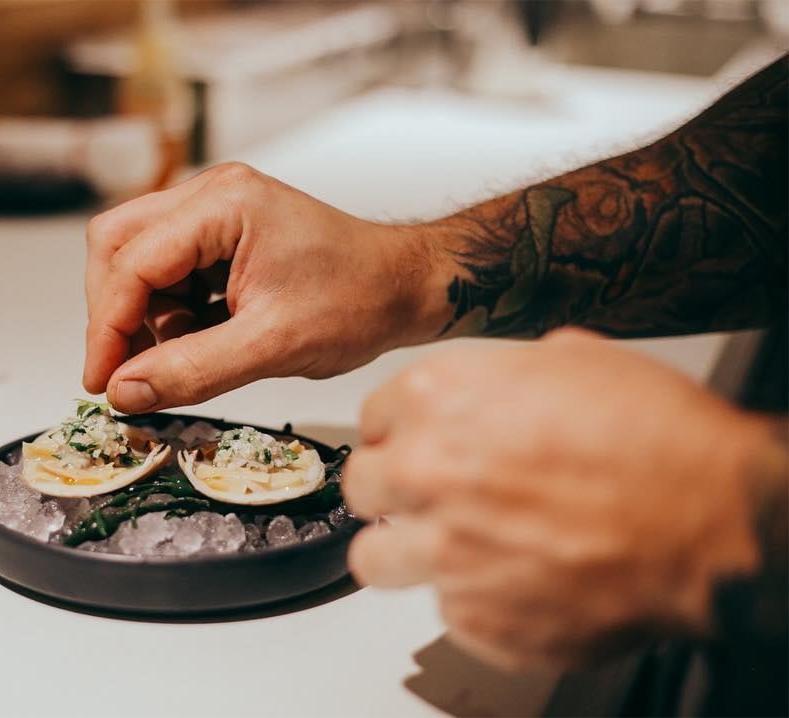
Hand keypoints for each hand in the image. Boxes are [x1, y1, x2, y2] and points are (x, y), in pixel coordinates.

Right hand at [83, 162, 450, 412]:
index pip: (131, 261)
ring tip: (177, 360)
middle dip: (114, 314)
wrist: (405, 288)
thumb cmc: (359, 300)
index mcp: (224, 204)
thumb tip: (126, 392)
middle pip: (117, 246)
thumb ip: (192, 370)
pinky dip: (167, 315)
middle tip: (125, 374)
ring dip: (142, 318)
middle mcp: (211, 196)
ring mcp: (214, 213)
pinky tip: (196, 345)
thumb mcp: (273, 345)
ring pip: (136, 261)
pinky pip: (167, 274)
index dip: (108, 328)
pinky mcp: (220, 237)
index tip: (101, 381)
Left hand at [343, 328, 768, 667]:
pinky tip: (517, 577)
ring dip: (407, 551)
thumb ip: (507, 375)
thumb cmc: (661, 441)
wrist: (717, 521)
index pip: (372, 418)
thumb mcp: (578, 362)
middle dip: (393, 490)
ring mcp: (446, 551)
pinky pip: (447, 608)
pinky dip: (474, 597)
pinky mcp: (477, 616)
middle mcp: (427, 472)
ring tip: (452, 546)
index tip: (412, 443)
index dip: (397, 432)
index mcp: (440, 398)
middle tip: (431, 495)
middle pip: (362, 488)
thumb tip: (497, 384)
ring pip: (377, 559)